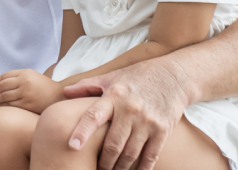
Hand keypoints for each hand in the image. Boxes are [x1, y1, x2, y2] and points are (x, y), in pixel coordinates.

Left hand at [0, 68, 64, 113]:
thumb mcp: (31, 76)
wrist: (58, 96)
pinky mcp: (27, 105)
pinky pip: (10, 106)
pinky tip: (2, 107)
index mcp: (24, 73)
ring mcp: (25, 94)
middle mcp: (24, 82)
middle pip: (2, 86)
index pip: (3, 76)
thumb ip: (17, 77)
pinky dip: (3, 106)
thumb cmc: (43, 86)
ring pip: (4, 97)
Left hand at [62, 59, 189, 169]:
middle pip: (113, 143)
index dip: (82, 132)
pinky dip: (141, 168)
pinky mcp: (163, 130)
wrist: (173, 76)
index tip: (72, 146)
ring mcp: (148, 121)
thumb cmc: (137, 77)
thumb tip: (65, 92)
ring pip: (130, 153)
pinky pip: (150, 156)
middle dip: (103, 162)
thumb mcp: (112, 77)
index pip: (94, 116)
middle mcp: (130, 110)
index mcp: (114, 96)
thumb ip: (88, 86)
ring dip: (120, 167)